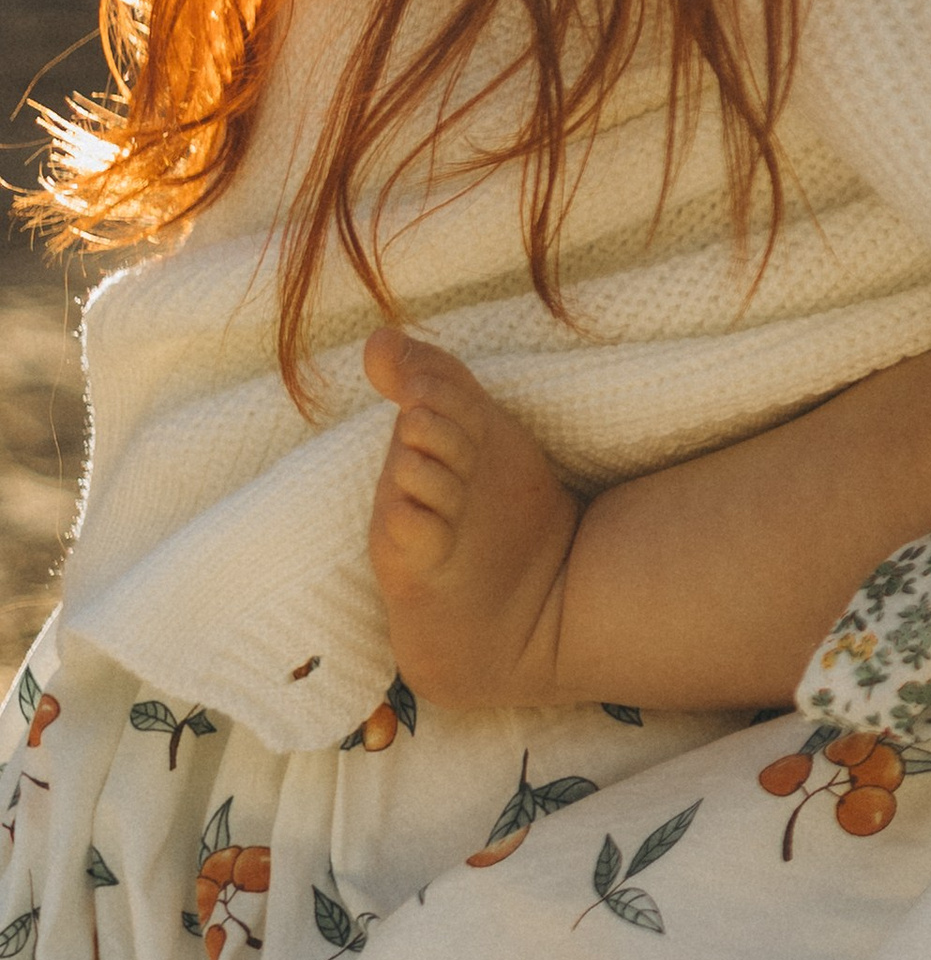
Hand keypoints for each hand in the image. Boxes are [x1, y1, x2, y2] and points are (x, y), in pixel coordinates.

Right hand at [364, 325, 579, 709]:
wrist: (526, 620)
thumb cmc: (501, 522)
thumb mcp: (490, 440)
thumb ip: (443, 382)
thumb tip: (375, 339)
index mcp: (428, 439)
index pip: (426, 382)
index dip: (442, 380)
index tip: (465, 403)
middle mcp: (407, 479)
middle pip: (423, 421)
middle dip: (452, 420)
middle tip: (472, 449)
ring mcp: (402, 525)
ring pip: (410, 470)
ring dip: (442, 469)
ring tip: (459, 494)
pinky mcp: (408, 570)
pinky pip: (404, 527)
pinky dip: (420, 515)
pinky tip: (439, 523)